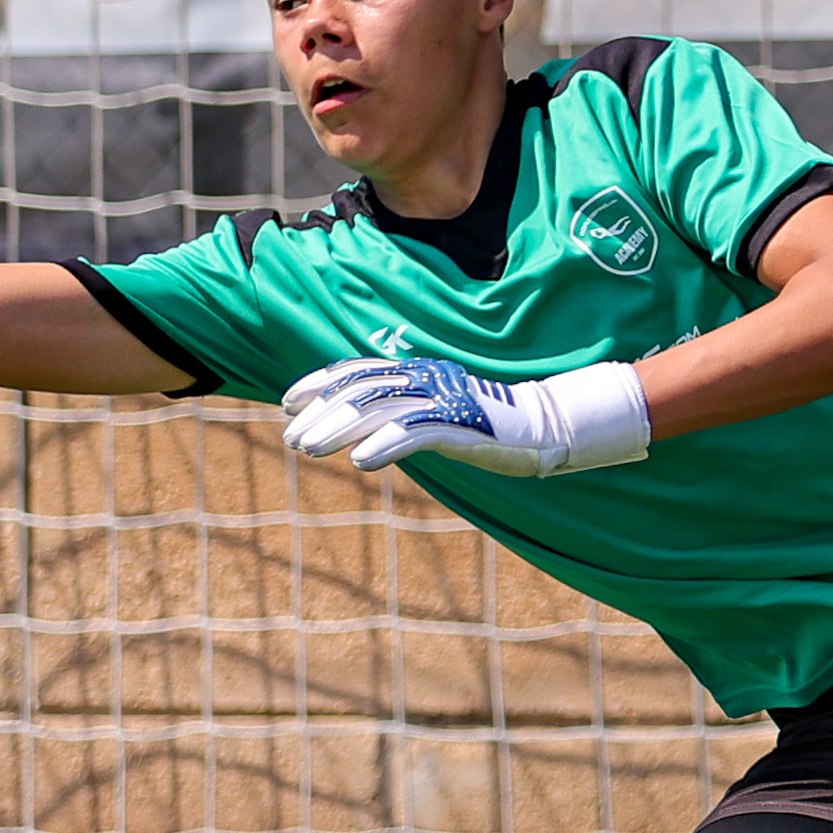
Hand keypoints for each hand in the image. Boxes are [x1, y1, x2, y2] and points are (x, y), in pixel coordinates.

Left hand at [282, 355, 649, 477]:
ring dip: (340, 430)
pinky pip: (417, 433)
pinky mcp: (463, 426)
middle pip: (361, 391)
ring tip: (309, 449)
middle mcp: (426, 379)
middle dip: (320, 413)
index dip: (320, 383)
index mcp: (418, 372)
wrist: (545, 427)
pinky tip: (361, 462)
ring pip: (380, 410)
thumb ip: (404, 413)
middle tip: (289, 438)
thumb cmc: (489, 426)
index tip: (286, 402)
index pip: (359, 371)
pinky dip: (385, 446)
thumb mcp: (438, 414)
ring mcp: (444, 400)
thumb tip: (360, 428)